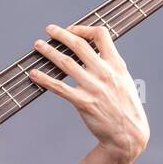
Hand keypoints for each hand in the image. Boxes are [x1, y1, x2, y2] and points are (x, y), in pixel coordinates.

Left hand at [28, 23, 149, 163]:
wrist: (129, 134)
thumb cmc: (125, 106)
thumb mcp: (124, 80)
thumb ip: (111, 65)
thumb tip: (96, 51)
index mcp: (116, 65)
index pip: (101, 35)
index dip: (84, 29)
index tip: (72, 29)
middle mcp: (105, 73)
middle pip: (79, 45)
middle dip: (62, 34)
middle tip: (49, 29)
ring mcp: (94, 87)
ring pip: (66, 63)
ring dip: (49, 52)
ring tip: (38, 45)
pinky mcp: (84, 102)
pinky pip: (59, 88)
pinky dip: (44, 79)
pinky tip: (34, 74)